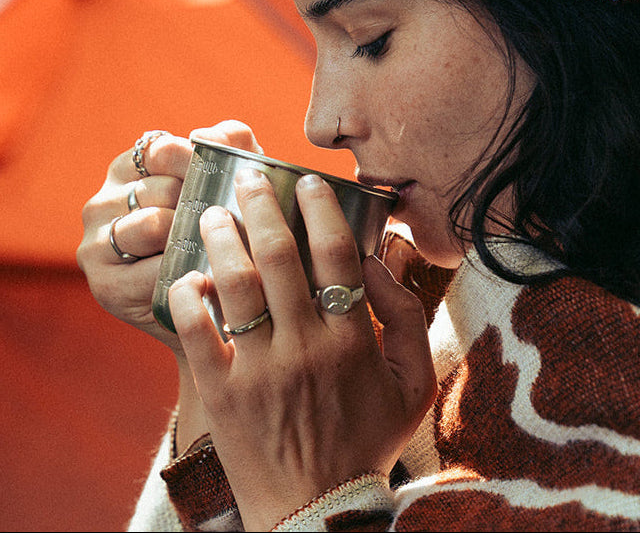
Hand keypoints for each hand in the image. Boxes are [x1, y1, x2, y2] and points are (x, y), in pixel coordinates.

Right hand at [76, 120, 261, 353]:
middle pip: (161, 189)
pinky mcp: (106, 285)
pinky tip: (200, 278)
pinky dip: (182, 275)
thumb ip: (232, 141)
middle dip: (200, 206)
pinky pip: (151, 271)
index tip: (223, 178)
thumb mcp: (236, 178)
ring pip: (151, 224)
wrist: (223, 303)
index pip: (161, 150)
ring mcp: (96, 244)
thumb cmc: (231, 228)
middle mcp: (103, 202)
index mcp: (130, 168)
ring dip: (188, 239)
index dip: (198, 161)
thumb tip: (204, 134)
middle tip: (223, 224)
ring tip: (211, 249)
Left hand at [168, 170, 436, 530]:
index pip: (335, 254)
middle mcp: (305, 347)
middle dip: (262, 206)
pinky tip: (190, 273)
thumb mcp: (415, 381)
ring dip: (222, 239)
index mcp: (353, 339)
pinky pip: (196, 332)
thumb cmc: (369, 440)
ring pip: (235, 284)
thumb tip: (378, 259)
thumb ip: (406, 315)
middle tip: (250, 176)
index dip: (320, 208)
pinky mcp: (221, 393)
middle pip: (279, 256)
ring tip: (213, 212)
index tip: (308, 181)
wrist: (318, 512)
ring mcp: (258, 370)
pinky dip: (189, 296)